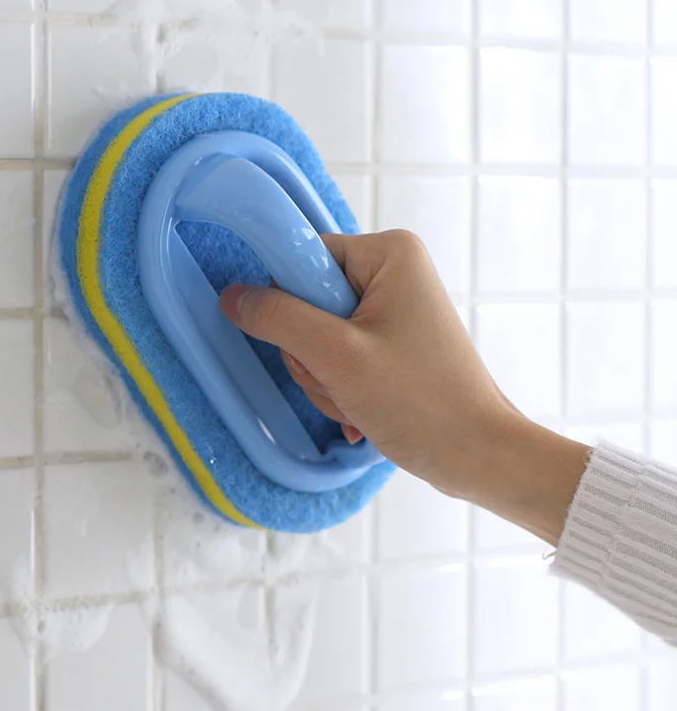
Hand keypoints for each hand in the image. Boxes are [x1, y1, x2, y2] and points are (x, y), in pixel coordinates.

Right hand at [219, 230, 587, 544]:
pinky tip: (362, 412)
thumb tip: (232, 296)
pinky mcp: (391, 341)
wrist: (479, 456)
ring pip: (317, 335)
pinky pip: (338, 355)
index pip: (303, 259)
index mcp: (388, 254)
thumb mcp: (338, 357)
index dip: (291, 306)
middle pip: (307, 301)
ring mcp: (393, 308)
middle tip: (342, 381)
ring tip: (357, 400)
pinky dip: (340, 386)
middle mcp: (392, 271)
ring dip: (325, 378)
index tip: (314, 347)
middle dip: (312, 354)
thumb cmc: (422, 402)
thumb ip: (278, 319)